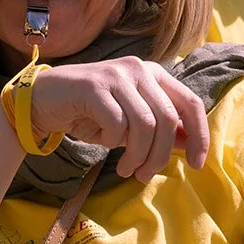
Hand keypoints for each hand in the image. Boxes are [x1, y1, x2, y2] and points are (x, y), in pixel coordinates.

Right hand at [28, 56, 210, 179]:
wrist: (44, 99)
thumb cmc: (90, 112)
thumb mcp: (130, 122)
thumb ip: (159, 128)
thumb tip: (191, 145)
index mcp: (154, 74)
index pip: (190, 103)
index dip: (199, 135)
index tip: (198, 164)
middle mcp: (139, 69)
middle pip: (168, 119)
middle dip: (160, 155)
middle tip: (144, 175)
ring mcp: (117, 75)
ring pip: (145, 124)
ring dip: (137, 155)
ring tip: (127, 169)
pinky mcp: (94, 86)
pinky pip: (117, 123)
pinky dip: (112, 141)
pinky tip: (102, 142)